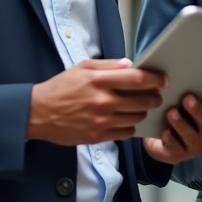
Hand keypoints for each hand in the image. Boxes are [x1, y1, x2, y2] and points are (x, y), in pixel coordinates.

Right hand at [27, 58, 166, 145]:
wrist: (38, 113)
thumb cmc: (60, 88)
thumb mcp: (82, 68)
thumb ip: (108, 65)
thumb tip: (130, 64)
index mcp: (98, 81)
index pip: (136, 79)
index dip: (155, 79)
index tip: (163, 80)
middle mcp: (102, 101)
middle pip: (141, 100)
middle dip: (154, 98)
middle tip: (157, 96)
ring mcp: (100, 121)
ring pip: (136, 118)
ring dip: (143, 112)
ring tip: (141, 107)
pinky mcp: (97, 137)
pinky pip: (125, 133)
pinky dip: (131, 126)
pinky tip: (127, 119)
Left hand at [143, 76, 201, 164]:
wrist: (156, 140)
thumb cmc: (172, 115)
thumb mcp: (180, 103)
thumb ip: (186, 90)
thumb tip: (183, 66)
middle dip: (198, 110)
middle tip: (187, 97)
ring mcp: (193, 145)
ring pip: (191, 136)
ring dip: (181, 124)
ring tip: (170, 112)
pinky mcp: (178, 155)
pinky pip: (176, 149)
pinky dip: (170, 139)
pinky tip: (164, 132)